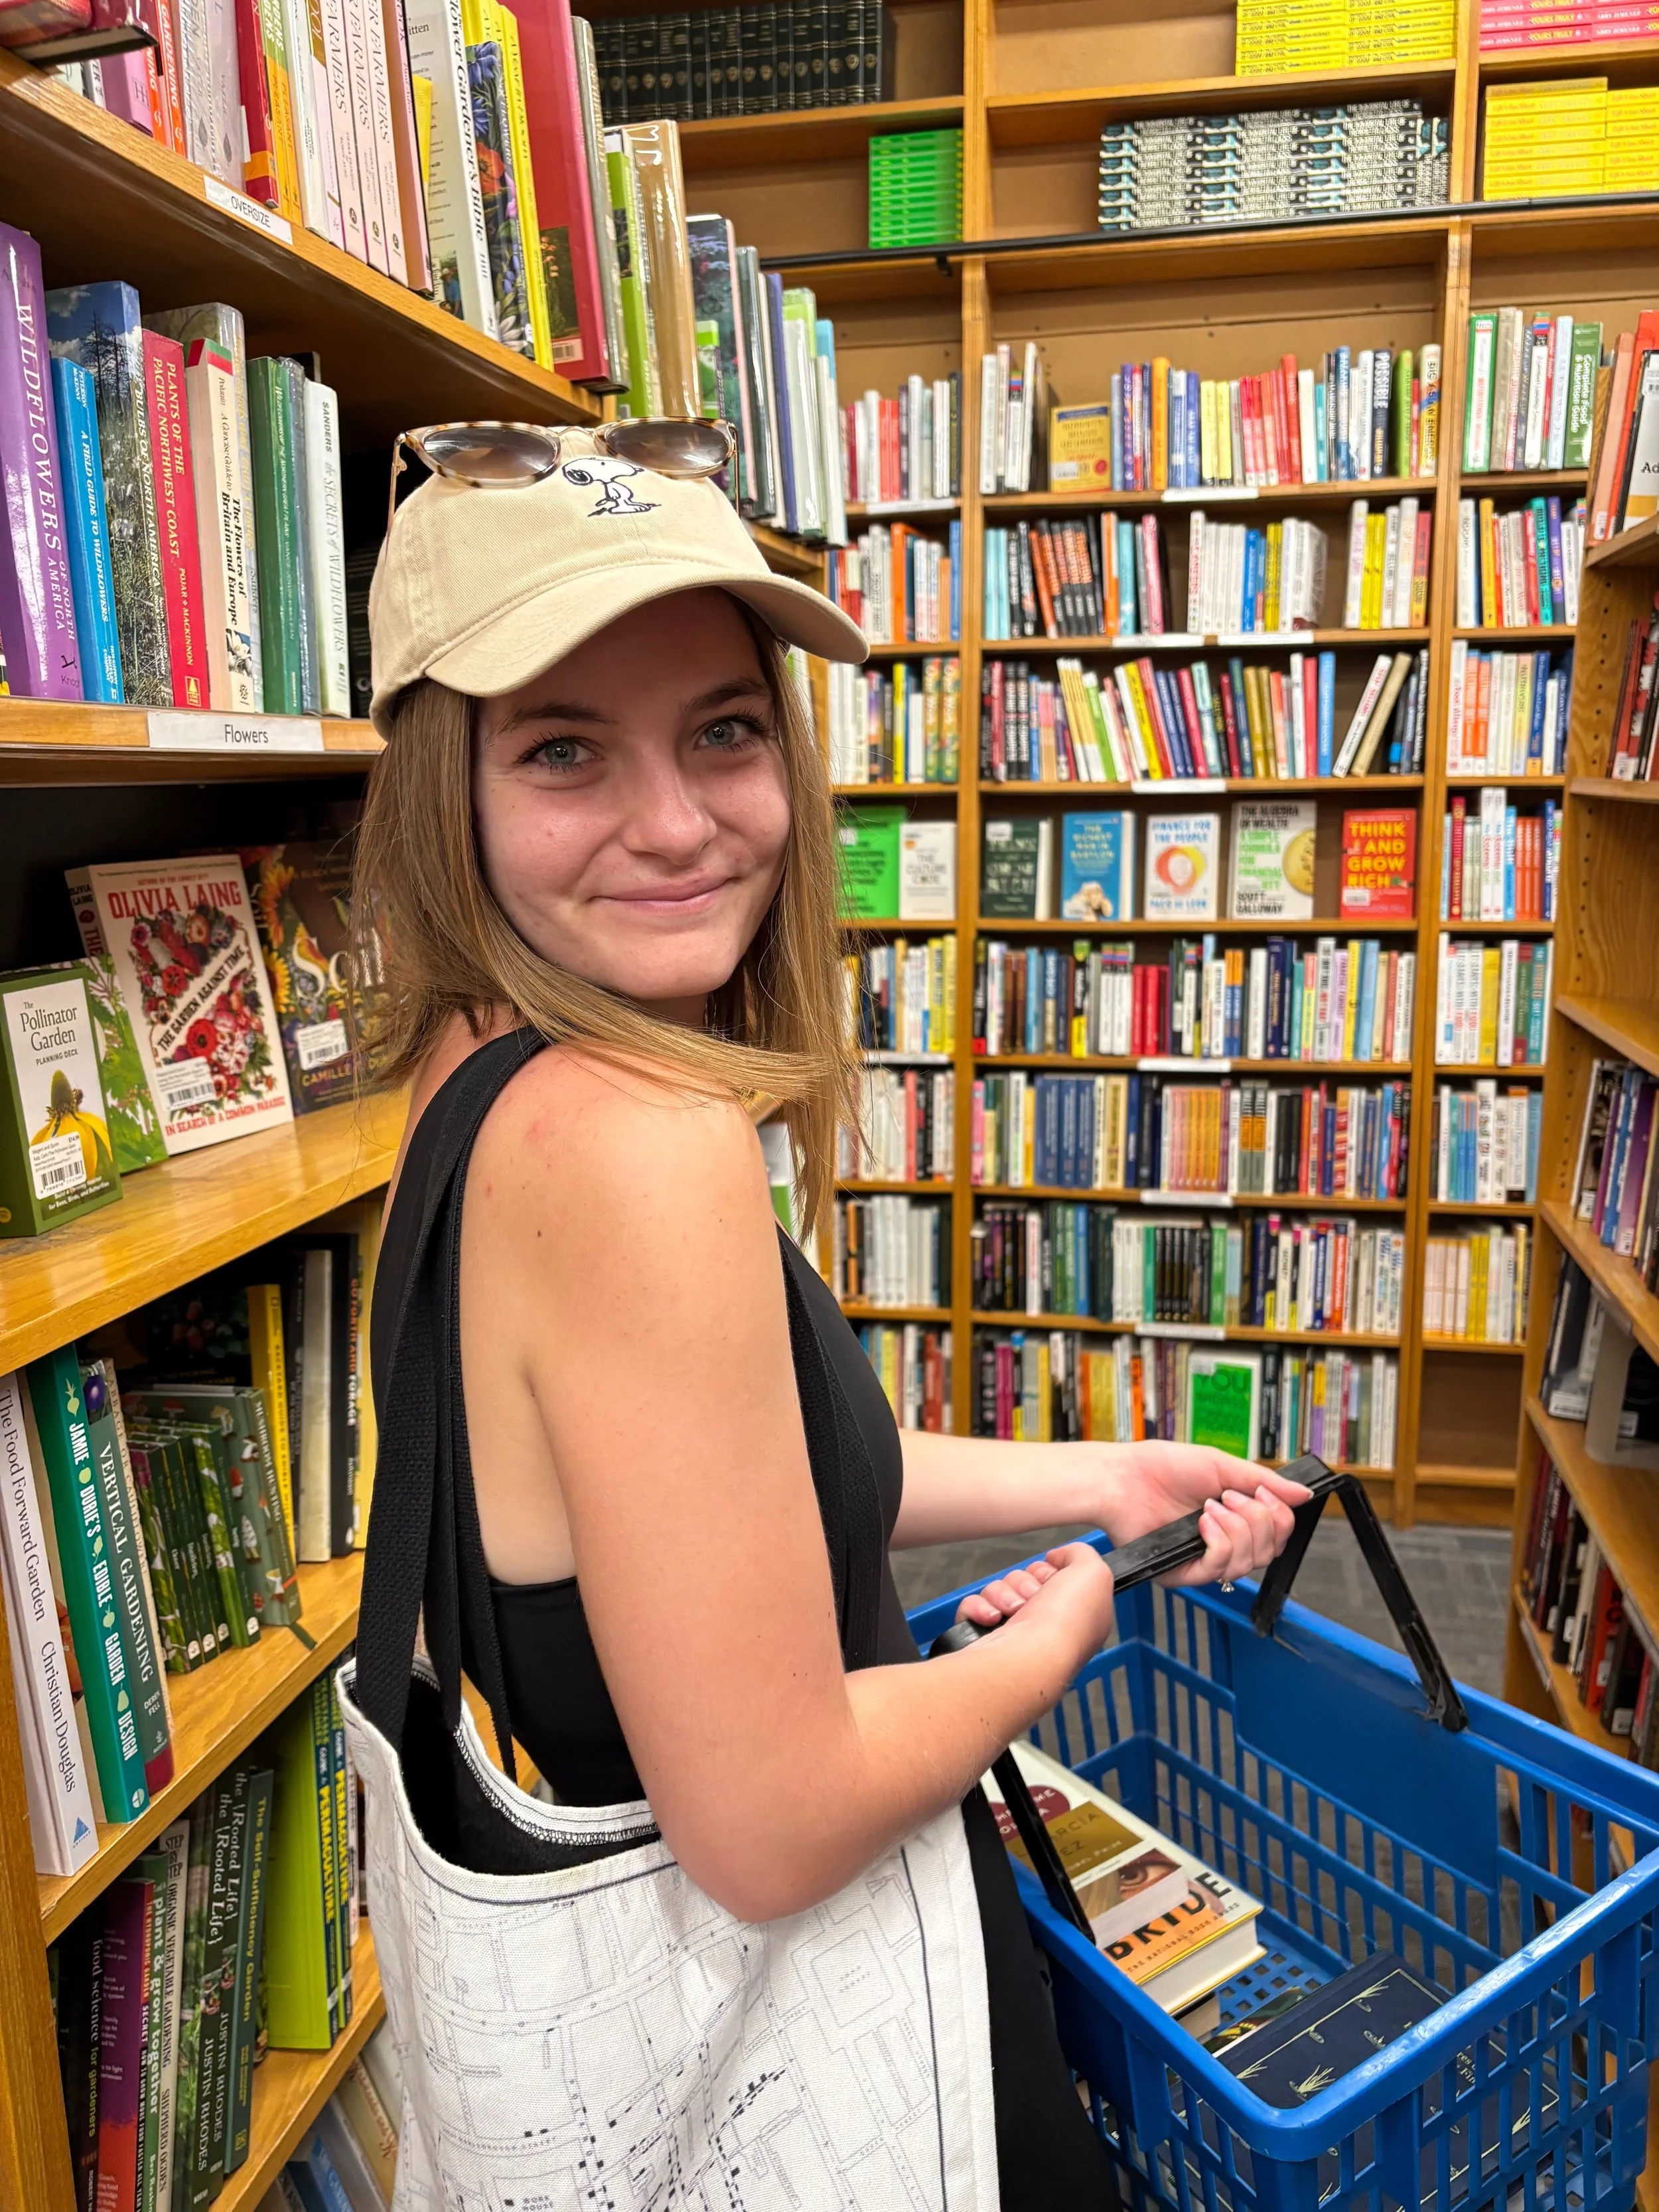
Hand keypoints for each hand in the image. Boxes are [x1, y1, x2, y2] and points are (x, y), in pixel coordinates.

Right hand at [954, 1541, 1115, 1661]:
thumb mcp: (1095, 1574)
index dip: (1051, 1571)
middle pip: (1024, 1581)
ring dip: (1003, 1594)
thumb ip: (1082, 1555)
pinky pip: (973, 1606)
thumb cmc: (1067, 1618)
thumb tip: (1058, 1557)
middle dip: (1024, 1582)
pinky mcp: (985, 1640)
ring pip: (998, 1590)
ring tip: (1012, 1611)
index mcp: (1075, 1616)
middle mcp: (1047, 1628)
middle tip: (1033, 1597)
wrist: (1029, 1657)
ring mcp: (1015, 1636)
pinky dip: (979, 1607)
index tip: (1054, 1577)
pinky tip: (992, 1619)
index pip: (1056, 1578)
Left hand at [1089, 1441, 1310, 1590]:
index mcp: (1235, 1518)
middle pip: (1270, 1551)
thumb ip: (1264, 1481)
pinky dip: (1219, 1543)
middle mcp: (1223, 1542)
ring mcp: (1204, 1560)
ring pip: (1248, 1564)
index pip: (1278, 1533)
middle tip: (1232, 1496)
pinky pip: (1219, 1570)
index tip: (1264, 1493)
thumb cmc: (1163, 1467)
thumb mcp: (1221, 1466)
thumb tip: (1303, 1493)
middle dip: (1259, 1521)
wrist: (1123, 1477)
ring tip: (1211, 1506)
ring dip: (1237, 1530)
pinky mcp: (1183, 1574)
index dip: (1280, 1517)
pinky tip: (1203, 1522)